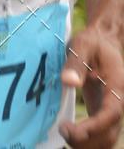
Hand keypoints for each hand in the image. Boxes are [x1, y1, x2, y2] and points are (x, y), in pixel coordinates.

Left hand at [59, 24, 123, 147]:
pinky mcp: (101, 111)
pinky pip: (100, 134)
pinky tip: (70, 136)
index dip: (95, 126)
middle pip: (109, 132)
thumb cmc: (93, 41)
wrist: (103, 41)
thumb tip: (68, 82)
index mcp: (117, 86)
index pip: (111, 113)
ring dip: (87, 144)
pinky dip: (87, 141)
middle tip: (63, 130)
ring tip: (64, 133)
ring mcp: (110, 109)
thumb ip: (76, 62)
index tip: (73, 130)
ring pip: (106, 138)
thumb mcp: (83, 44)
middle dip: (87, 139)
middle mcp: (117, 102)